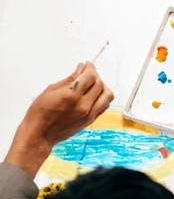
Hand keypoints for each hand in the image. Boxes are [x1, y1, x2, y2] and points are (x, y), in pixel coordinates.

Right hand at [4, 62, 113, 177]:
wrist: (40, 134)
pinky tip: (94, 94)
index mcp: (71, 96)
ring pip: (107, 95)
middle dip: (96, 75)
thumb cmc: (40, 113)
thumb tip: (80, 68)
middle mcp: (83, 105)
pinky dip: (102, 97)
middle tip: (88, 72)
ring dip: (103, 86)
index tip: (88, 64)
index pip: (90, 76)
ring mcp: (89, 114)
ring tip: (93, 84)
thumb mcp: (51, 90)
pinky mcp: (91, 120)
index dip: (91, 67)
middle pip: (100, 84)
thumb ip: (70, 79)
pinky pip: (104, 106)